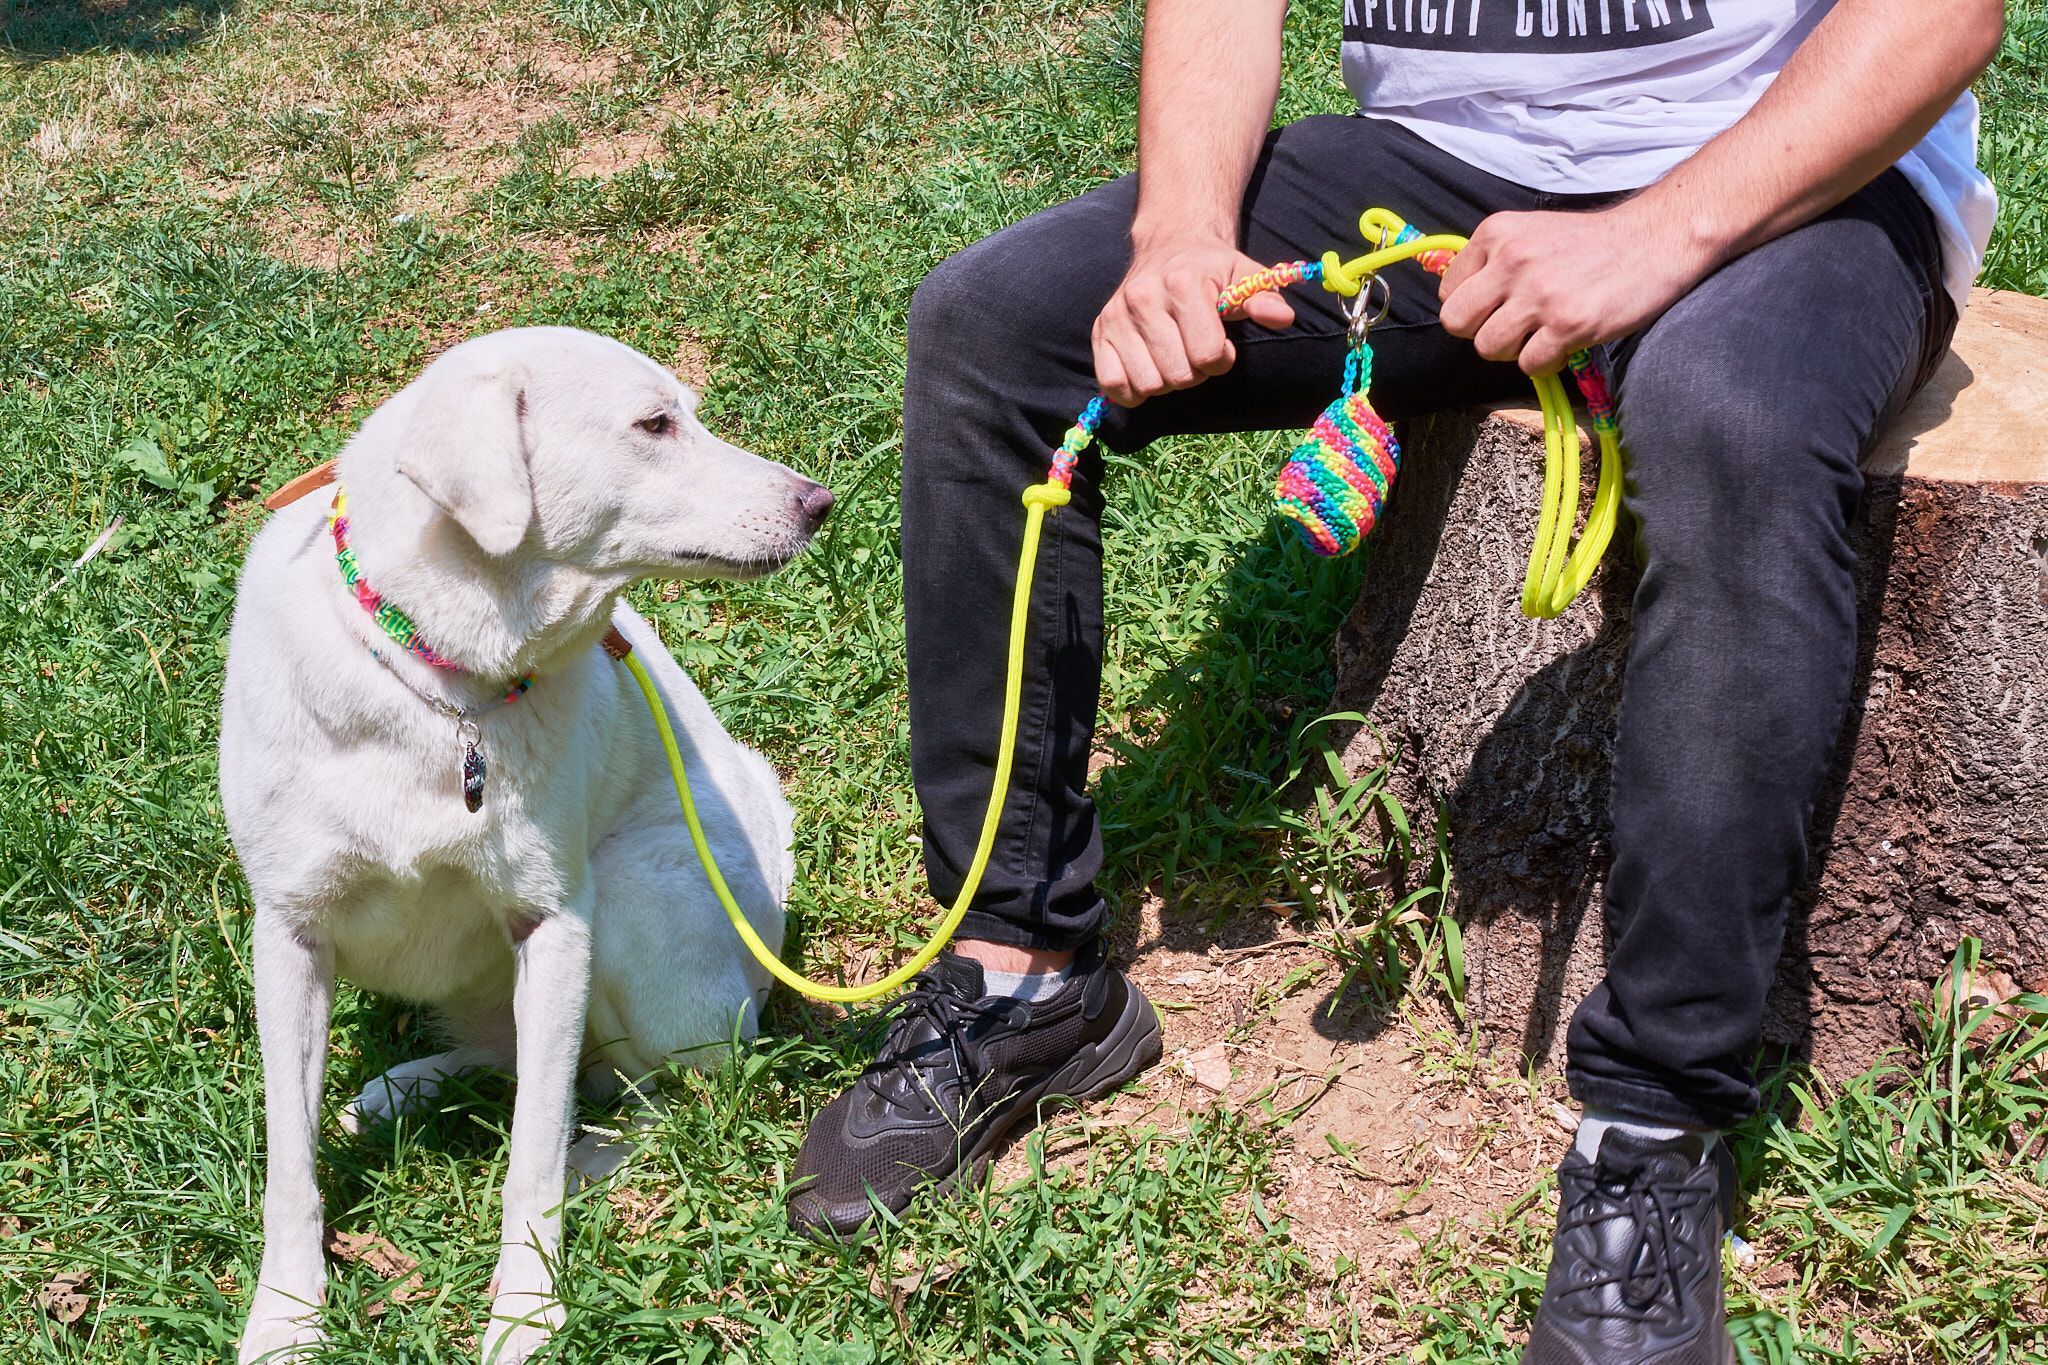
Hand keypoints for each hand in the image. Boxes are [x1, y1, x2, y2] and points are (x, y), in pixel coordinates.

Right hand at [1093, 235, 1296, 406]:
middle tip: (1195, 349)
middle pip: (1179, 375)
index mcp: (1182, 284)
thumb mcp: (1244, 275)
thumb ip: (1263, 299)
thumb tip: (1282, 318)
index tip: (1222, 344)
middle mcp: (1143, 298)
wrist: (1169, 245)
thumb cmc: (1212, 268)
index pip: (1207, 355)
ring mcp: (1117, 316)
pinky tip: (1149, 369)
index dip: (1221, 359)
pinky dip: (1134, 389)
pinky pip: (1114, 385)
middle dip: (1196, 372)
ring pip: (1149, 385)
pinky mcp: (1100, 332)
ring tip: (1173, 356)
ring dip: (1167, 381)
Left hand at [1437, 201, 1718, 374]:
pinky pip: (1529, 365)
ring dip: (1513, 351)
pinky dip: (1545, 363)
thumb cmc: (1591, 243)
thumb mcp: (1531, 233)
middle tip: (1512, 328)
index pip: (1449, 292)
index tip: (1499, 307)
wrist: (1654, 239)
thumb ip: (1493, 261)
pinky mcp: (1566, 324)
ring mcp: (1538, 293)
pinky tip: (1564, 344)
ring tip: (1541, 335)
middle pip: (1457, 322)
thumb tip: (1462, 303)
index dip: (1472, 308)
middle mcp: (1511, 260)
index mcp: (1496, 233)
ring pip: (1488, 347)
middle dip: (1480, 333)